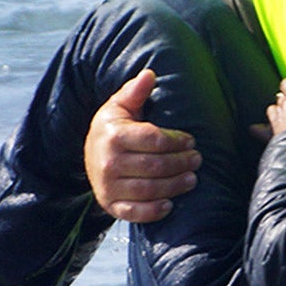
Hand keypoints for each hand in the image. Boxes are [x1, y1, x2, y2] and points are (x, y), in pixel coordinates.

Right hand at [84, 68, 199, 221]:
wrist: (89, 156)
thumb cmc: (112, 129)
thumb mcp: (119, 107)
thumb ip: (135, 91)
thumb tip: (150, 74)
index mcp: (114, 136)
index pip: (154, 140)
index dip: (177, 141)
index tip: (191, 140)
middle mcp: (109, 163)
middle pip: (155, 166)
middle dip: (181, 163)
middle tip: (197, 159)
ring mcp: (108, 186)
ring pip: (149, 190)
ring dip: (175, 186)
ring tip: (192, 179)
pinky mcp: (110, 205)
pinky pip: (134, 212)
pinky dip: (153, 211)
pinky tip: (170, 204)